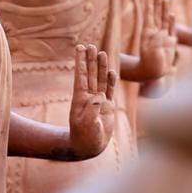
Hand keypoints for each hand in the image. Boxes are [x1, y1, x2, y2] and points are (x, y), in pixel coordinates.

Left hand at [68, 44, 116, 158]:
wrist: (90, 146)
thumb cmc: (84, 136)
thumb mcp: (86, 125)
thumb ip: (92, 111)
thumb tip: (99, 97)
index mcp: (80, 98)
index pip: (80, 75)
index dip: (80, 61)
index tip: (79, 47)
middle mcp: (89, 96)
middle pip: (90, 74)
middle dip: (91, 60)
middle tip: (91, 46)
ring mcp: (99, 100)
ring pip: (100, 80)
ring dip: (101, 67)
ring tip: (102, 53)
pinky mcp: (108, 106)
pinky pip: (110, 90)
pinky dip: (111, 81)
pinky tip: (112, 71)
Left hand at [137, 0, 177, 79]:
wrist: (154, 72)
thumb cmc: (150, 64)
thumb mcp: (150, 52)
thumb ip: (156, 42)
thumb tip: (162, 34)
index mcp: (147, 33)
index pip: (148, 15)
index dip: (149, 4)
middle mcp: (154, 33)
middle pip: (156, 15)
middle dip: (157, 4)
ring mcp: (162, 37)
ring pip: (163, 19)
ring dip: (163, 9)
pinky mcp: (170, 42)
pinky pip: (170, 29)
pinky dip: (171, 21)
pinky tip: (171, 13)